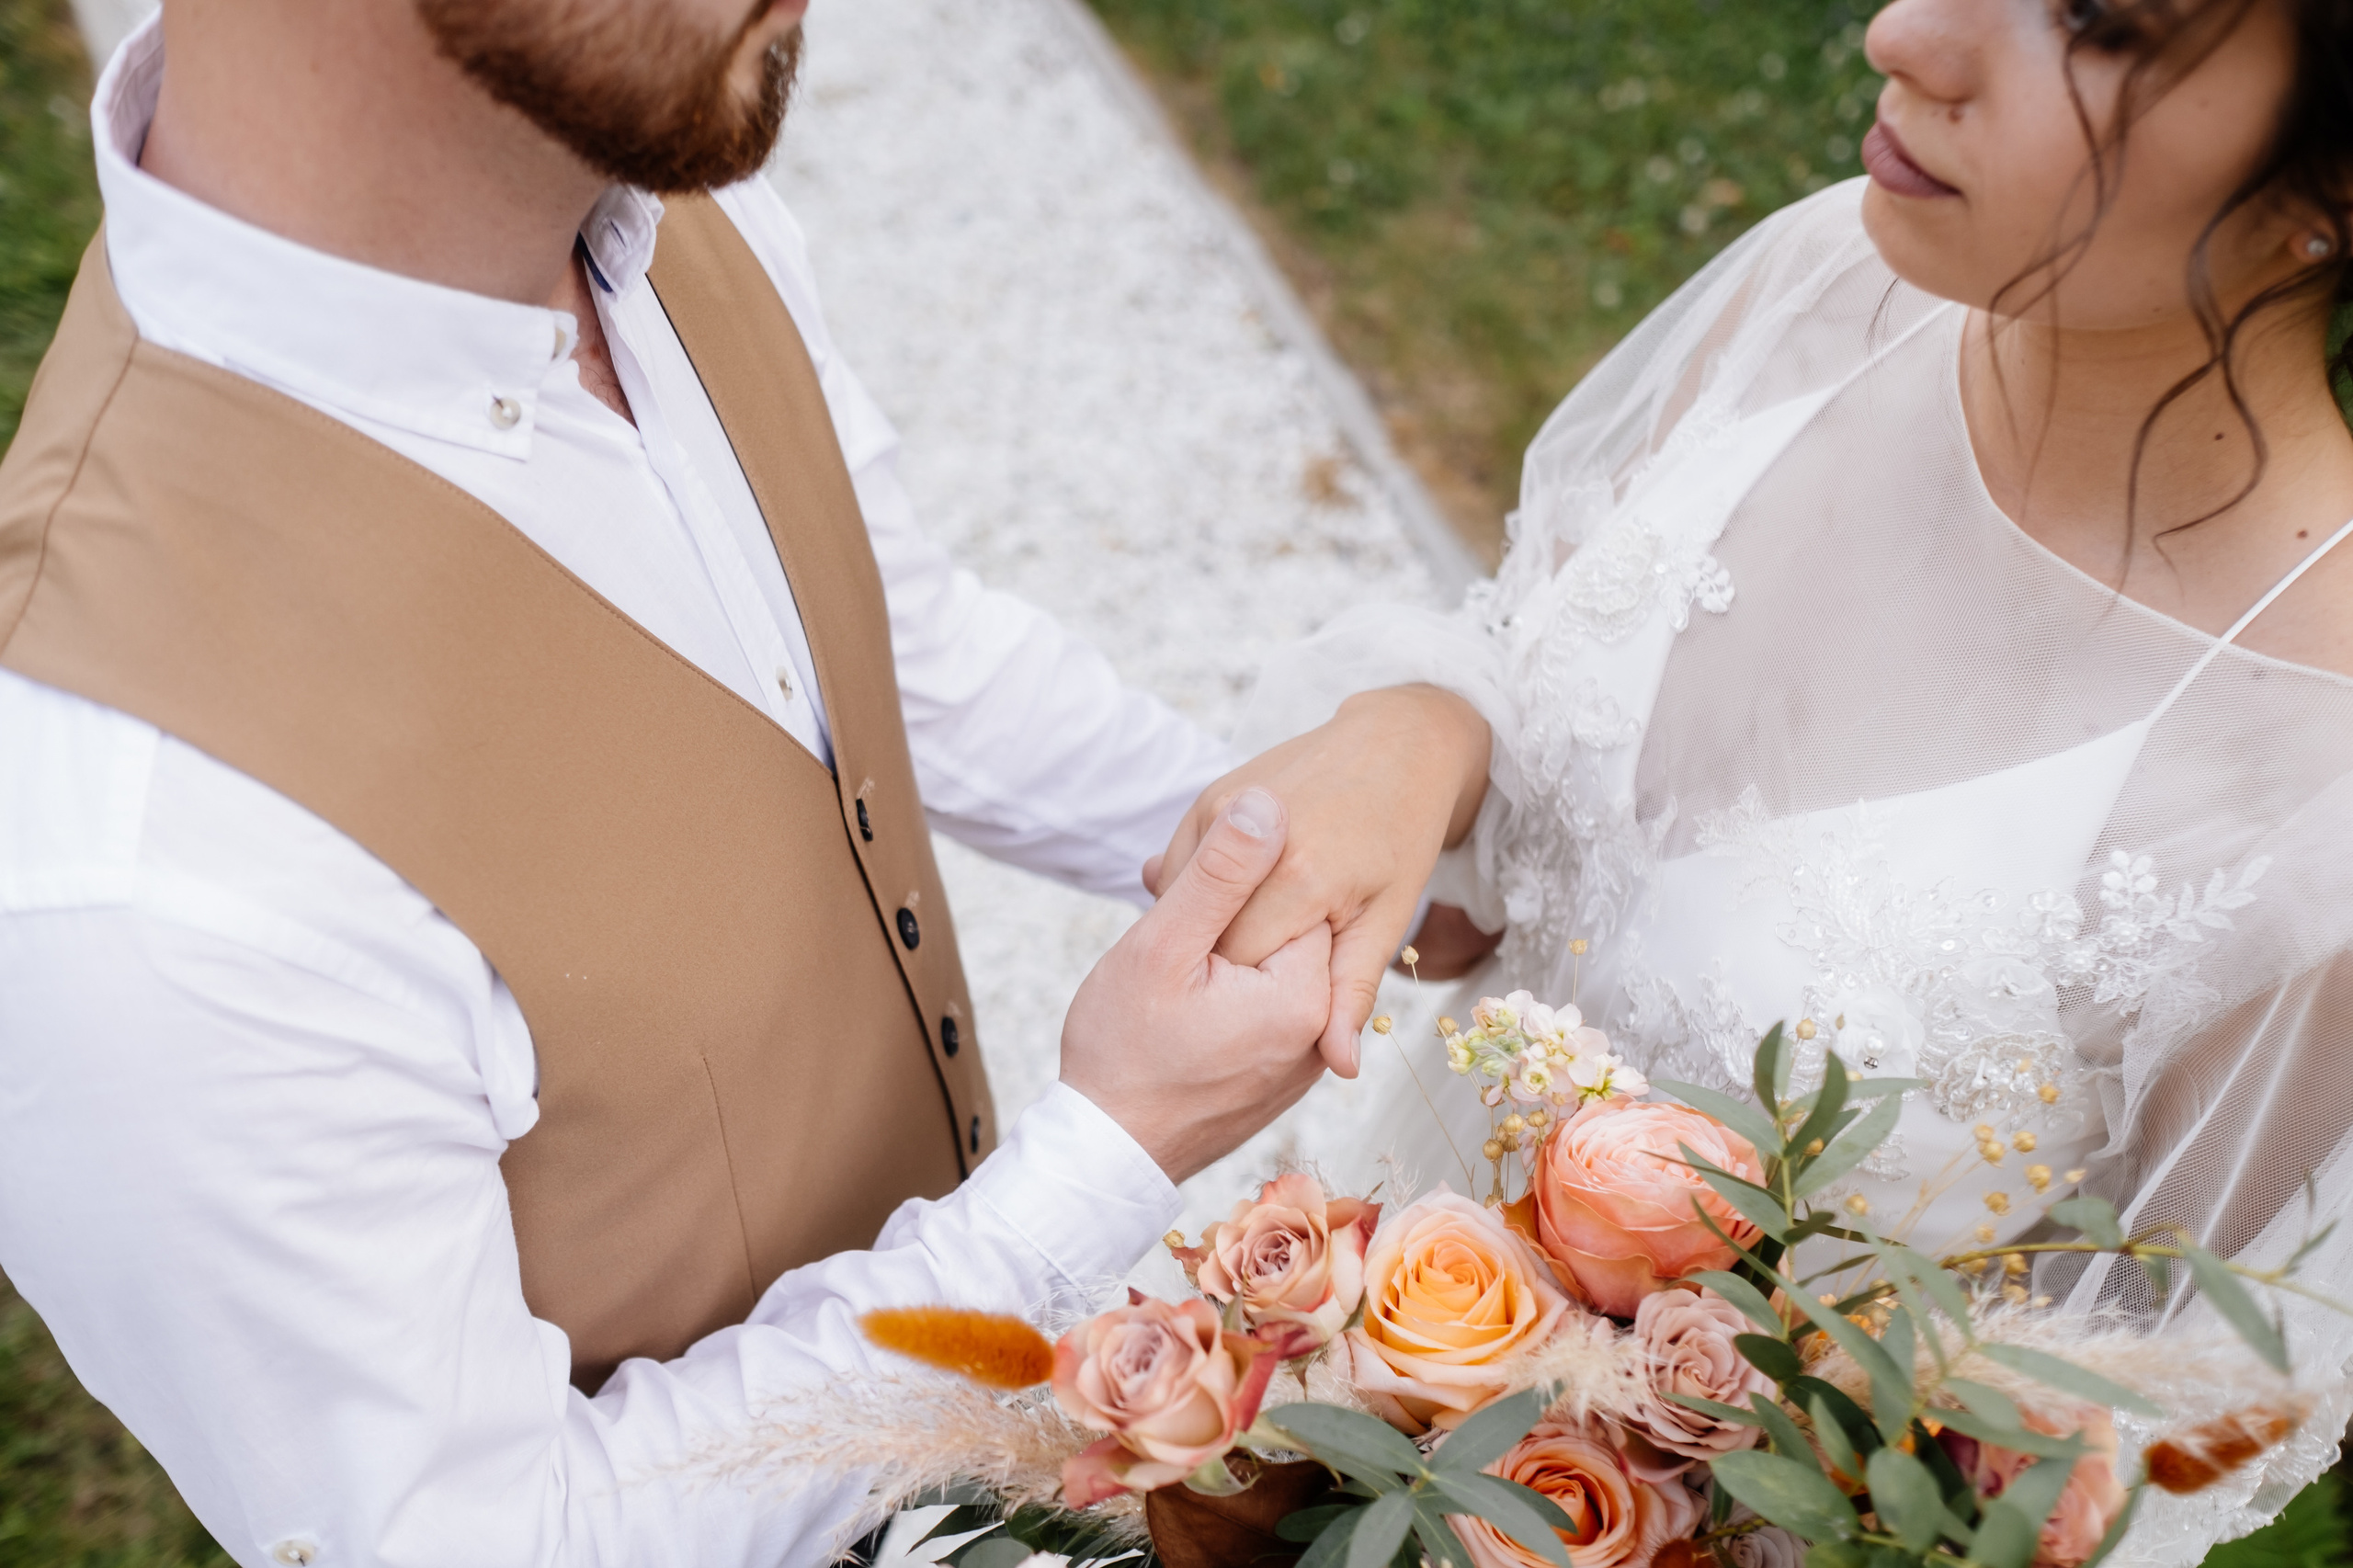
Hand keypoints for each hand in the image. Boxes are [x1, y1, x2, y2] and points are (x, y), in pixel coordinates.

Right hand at [1063, 787, 1335, 1183]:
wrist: (1104, 1158)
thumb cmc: (1124, 1055)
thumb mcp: (1163, 948)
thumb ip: (1219, 875)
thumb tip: (1266, 803)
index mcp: (1304, 992)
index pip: (1290, 888)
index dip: (1225, 886)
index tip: (1180, 915)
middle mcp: (1319, 1027)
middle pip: (1284, 926)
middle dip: (1226, 923)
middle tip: (1172, 962)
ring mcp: (1301, 1056)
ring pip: (1269, 965)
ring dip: (1223, 958)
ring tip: (1173, 991)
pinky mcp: (1278, 1072)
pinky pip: (1261, 1006)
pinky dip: (1226, 995)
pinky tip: (1184, 1014)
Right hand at [1141, 686, 1489, 1077]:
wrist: (1397, 741)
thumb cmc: (1402, 836)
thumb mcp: (1385, 920)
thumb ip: (1349, 990)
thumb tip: (1343, 1066)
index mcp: (1299, 880)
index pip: (1241, 963)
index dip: (1249, 985)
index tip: (1259, 992)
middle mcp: (1249, 839)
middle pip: (1208, 932)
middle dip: (1222, 958)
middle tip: (1244, 968)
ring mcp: (1220, 806)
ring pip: (1185, 897)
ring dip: (1203, 923)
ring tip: (1235, 931)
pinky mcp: (1206, 793)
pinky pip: (1179, 862)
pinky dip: (1195, 888)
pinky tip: (1225, 898)